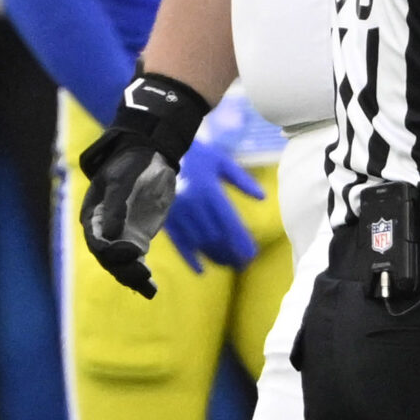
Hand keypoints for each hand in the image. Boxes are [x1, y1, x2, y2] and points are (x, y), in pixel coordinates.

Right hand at [77, 71, 211, 297]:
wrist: (150, 155)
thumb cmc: (132, 163)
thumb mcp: (122, 181)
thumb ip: (117, 206)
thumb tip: (111, 234)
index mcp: (93, 214)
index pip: (97, 241)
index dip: (111, 251)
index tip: (134, 252)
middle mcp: (104, 229)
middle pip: (109, 257)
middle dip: (124, 268)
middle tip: (143, 275)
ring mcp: (121, 235)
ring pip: (121, 263)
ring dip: (132, 276)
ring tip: (148, 287)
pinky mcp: (137, 238)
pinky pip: (136, 261)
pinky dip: (141, 275)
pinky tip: (150, 290)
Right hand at [162, 139, 262, 272]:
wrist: (156, 149)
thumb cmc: (195, 154)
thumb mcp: (221, 161)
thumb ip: (242, 180)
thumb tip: (263, 197)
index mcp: (209, 190)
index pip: (229, 223)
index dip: (241, 242)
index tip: (252, 255)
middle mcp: (193, 204)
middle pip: (216, 237)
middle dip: (231, 253)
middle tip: (244, 265)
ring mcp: (177, 213)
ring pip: (199, 243)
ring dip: (215, 257)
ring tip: (229, 265)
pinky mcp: (164, 218)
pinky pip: (177, 242)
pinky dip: (189, 258)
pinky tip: (201, 270)